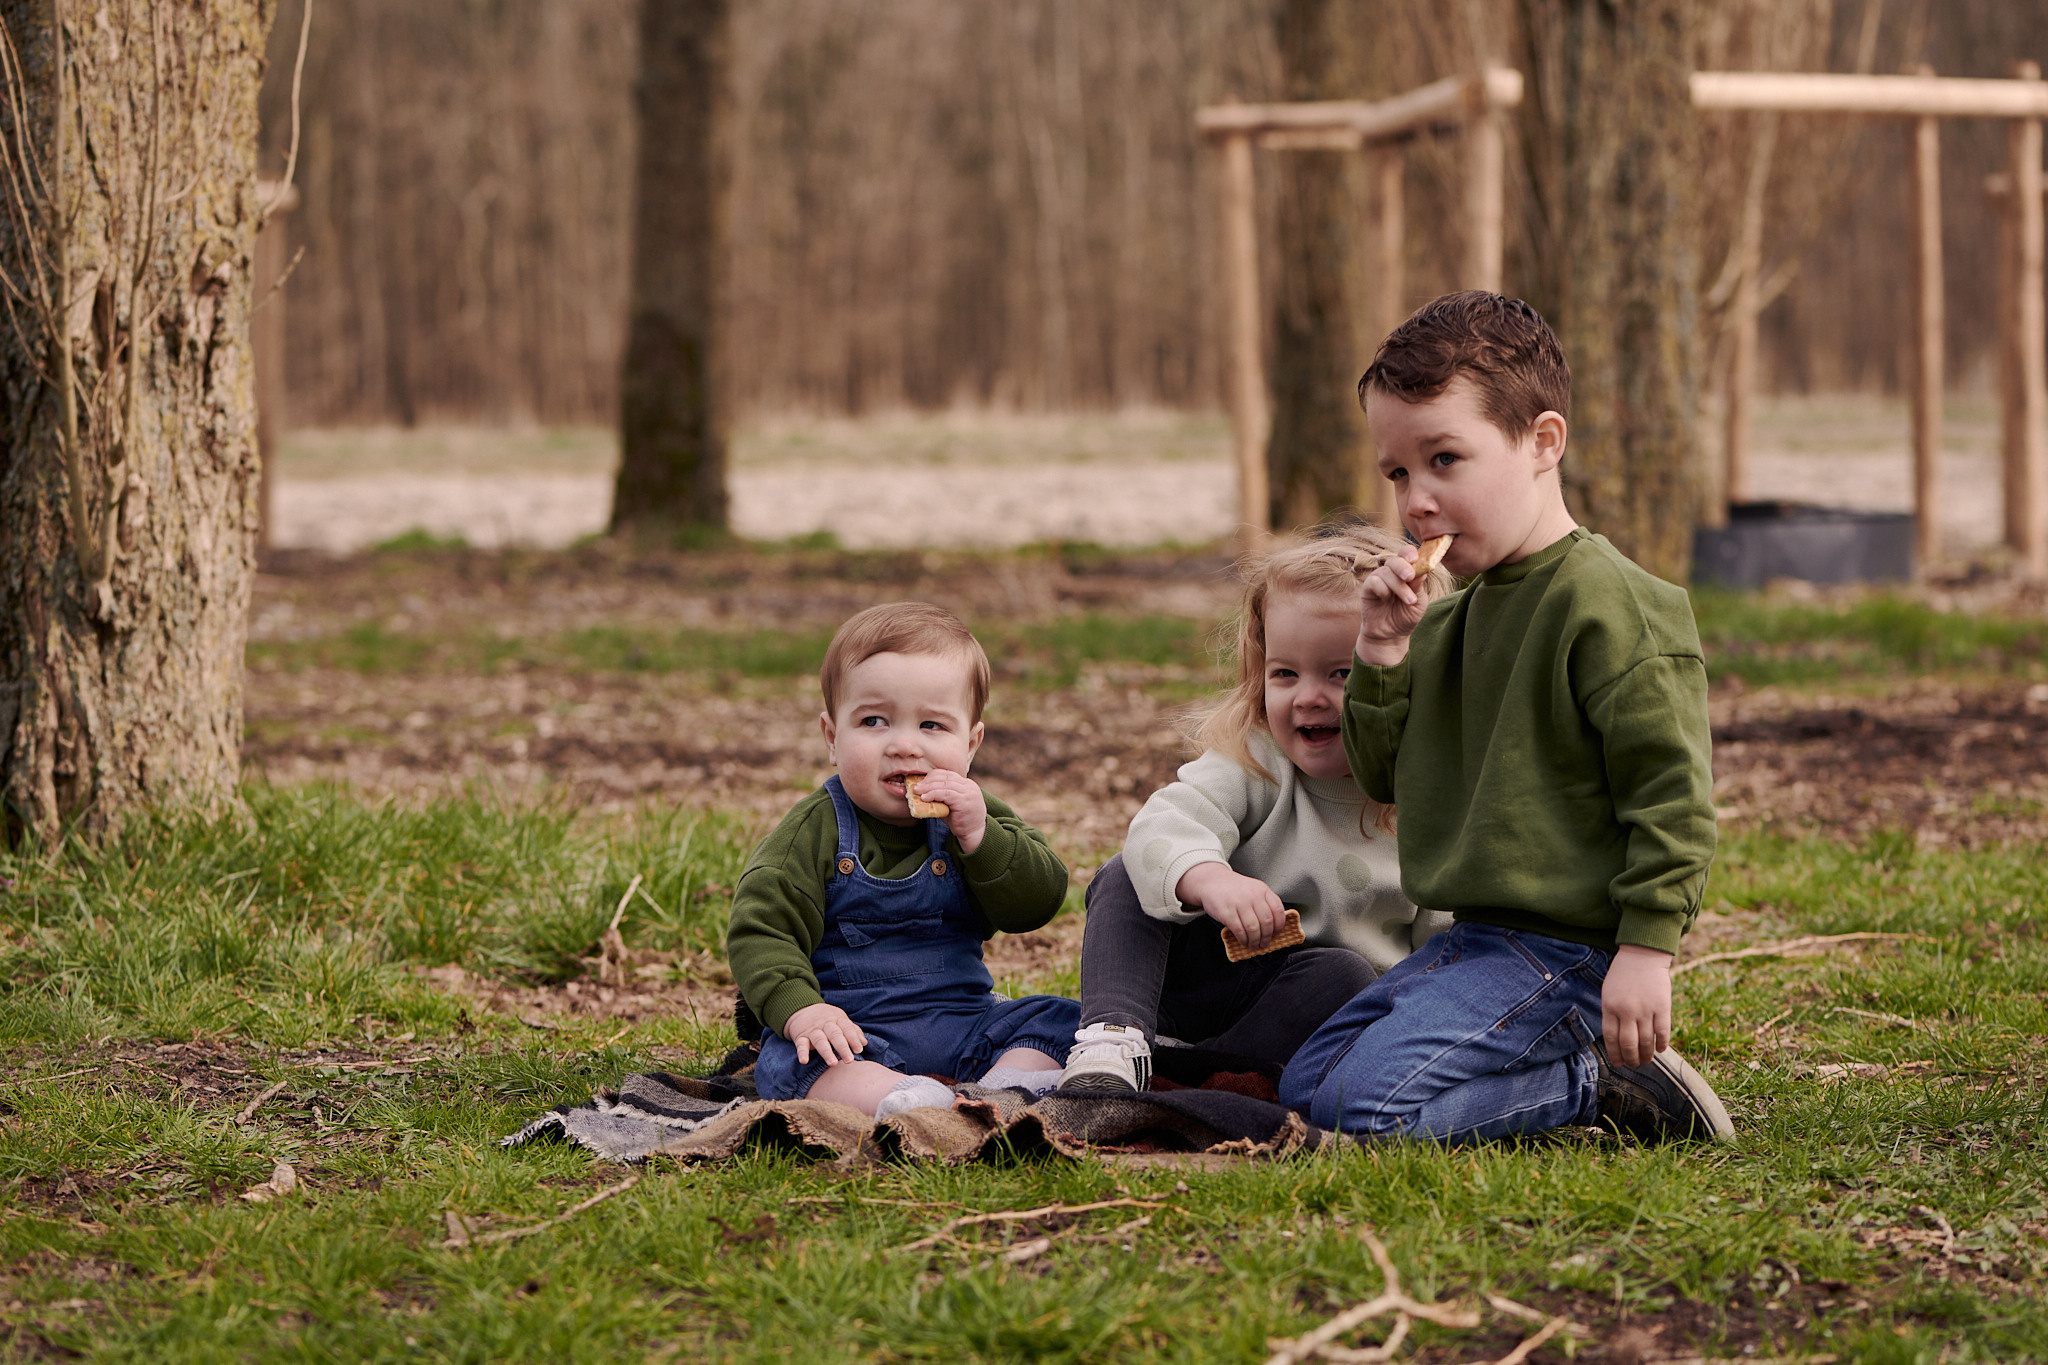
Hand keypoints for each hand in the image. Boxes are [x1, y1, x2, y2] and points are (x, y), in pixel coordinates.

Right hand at [783, 1001, 866, 1066]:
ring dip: (826, 1052)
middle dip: (842, 1047)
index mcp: (837, 1019)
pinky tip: (804, 1061)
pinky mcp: (800, 1037)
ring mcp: (812, 1030)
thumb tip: (864, 1043)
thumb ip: (852, 1031)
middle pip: (835, 1034)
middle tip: (849, 1060)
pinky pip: (801, 1045)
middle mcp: (825, 1024)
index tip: (859, 1050)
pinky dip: (802, 1053)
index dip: (853, 1039)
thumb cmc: (827, 1018)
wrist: (801, 1009)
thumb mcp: (840, 1020)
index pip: (847, 1028)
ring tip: (833, 1063)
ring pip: (820, 1040)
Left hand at [907, 768, 986, 854]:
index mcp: (966, 784)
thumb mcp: (949, 805)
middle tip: (916, 787)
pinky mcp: (965, 801)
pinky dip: (934, 794)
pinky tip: (925, 798)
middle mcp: (969, 786)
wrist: (974, 834)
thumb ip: (940, 797)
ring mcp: (969, 793)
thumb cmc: (960, 821)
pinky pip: (947, 794)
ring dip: (929, 787)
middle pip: (945, 777)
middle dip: (928, 780)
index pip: (947, 774)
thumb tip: (920, 792)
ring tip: (918, 792)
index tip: (920, 782)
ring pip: (945, 784)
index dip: (932, 776)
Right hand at [1177, 862, 1285, 950]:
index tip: (1276, 933)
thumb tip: (1273, 926)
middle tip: (1265, 943)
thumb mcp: (1253, 889)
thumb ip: (1264, 903)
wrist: (1212, 881)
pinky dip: (1243, 939)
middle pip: (1266, 922)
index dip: (1279, 925)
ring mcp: (1239, 903)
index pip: (1278, 910)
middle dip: (1267, 937)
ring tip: (1254, 945)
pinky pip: (1239, 930)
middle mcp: (1253, 896)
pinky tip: (1243, 941)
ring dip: (1255, 941)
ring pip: (1253, 928)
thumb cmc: (1234, 889)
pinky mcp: (1227, 912)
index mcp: (1262, 890)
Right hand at [1355, 547, 1430, 665]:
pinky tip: (1386, 599)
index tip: (1416, 558)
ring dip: (1399, 586)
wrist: (1391, 635)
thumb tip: (1422, 570)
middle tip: (1410, 577)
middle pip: (1395, 559)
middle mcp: (1391, 573)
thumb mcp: (1419, 602)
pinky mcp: (1367, 589)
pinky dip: (1383, 589)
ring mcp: (1378, 579)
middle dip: (1404, 566)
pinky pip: (1374, 581)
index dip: (1410, 552)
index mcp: (1406, 572)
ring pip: (1386, 572)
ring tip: (1409, 601)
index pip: (1406, 554)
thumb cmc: (1406, 616)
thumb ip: (1419, 586)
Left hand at [1600, 944, 1672, 1067]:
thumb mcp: (1608, 993)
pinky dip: (1662, 1044)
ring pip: (1646, 1041)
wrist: (1642, 956)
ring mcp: (1645, 1009)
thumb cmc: (1622, 975)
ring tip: (1646, 1060)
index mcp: (1610, 1007)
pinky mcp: (1662, 1007)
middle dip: (1631, 1059)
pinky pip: (1663, 1032)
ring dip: (1646, 1055)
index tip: (1618, 1063)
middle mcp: (1627, 1011)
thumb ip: (1611, 1014)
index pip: (1611, 1038)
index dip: (1615, 1054)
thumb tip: (1616, 1041)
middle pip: (1628, 1044)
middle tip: (1633, 1064)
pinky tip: (1661, 1049)